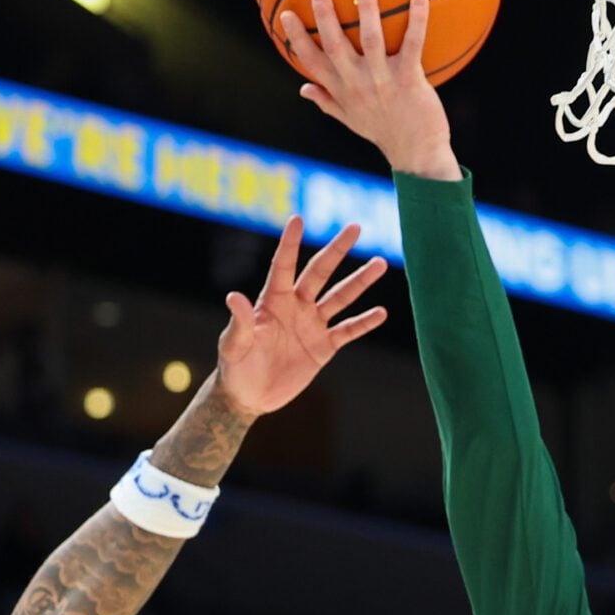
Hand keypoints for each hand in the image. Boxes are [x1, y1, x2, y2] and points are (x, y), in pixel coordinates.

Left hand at [215, 215, 389, 418]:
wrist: (250, 396)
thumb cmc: (235, 366)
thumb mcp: (234, 344)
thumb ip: (239, 321)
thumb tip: (233, 295)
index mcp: (272, 301)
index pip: (283, 265)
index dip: (290, 243)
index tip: (297, 219)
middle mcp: (296, 306)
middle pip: (320, 273)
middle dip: (337, 250)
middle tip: (355, 227)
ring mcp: (312, 325)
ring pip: (340, 298)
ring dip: (360, 281)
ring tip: (380, 263)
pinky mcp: (324, 347)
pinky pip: (348, 331)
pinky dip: (364, 322)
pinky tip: (381, 312)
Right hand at [283, 0, 459, 180]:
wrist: (417, 155)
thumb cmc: (384, 132)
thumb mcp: (350, 120)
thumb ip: (327, 102)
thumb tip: (302, 89)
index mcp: (341, 90)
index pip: (311, 61)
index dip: (297, 38)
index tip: (285, 14)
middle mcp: (357, 83)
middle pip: (334, 44)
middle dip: (323, 15)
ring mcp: (383, 80)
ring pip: (371, 38)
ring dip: (366, 9)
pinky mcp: (409, 80)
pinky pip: (413, 45)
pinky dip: (417, 20)